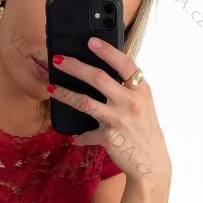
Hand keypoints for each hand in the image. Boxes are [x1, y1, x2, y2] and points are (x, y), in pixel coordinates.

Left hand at [47, 38, 171, 185]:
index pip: (124, 63)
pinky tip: (74, 136)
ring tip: (51, 88)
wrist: (151, 162)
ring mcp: (119, 119)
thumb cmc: (144, 130)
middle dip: (75, 67)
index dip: (107, 51)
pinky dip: (79, 136)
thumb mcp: (143, 104)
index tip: (90, 41)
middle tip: (58, 60)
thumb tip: (98, 76)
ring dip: (65, 94)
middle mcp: (131, 102)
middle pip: (98, 78)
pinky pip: (87, 133)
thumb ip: (127, 89)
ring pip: (85, 102)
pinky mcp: (109, 137)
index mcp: (141, 89)